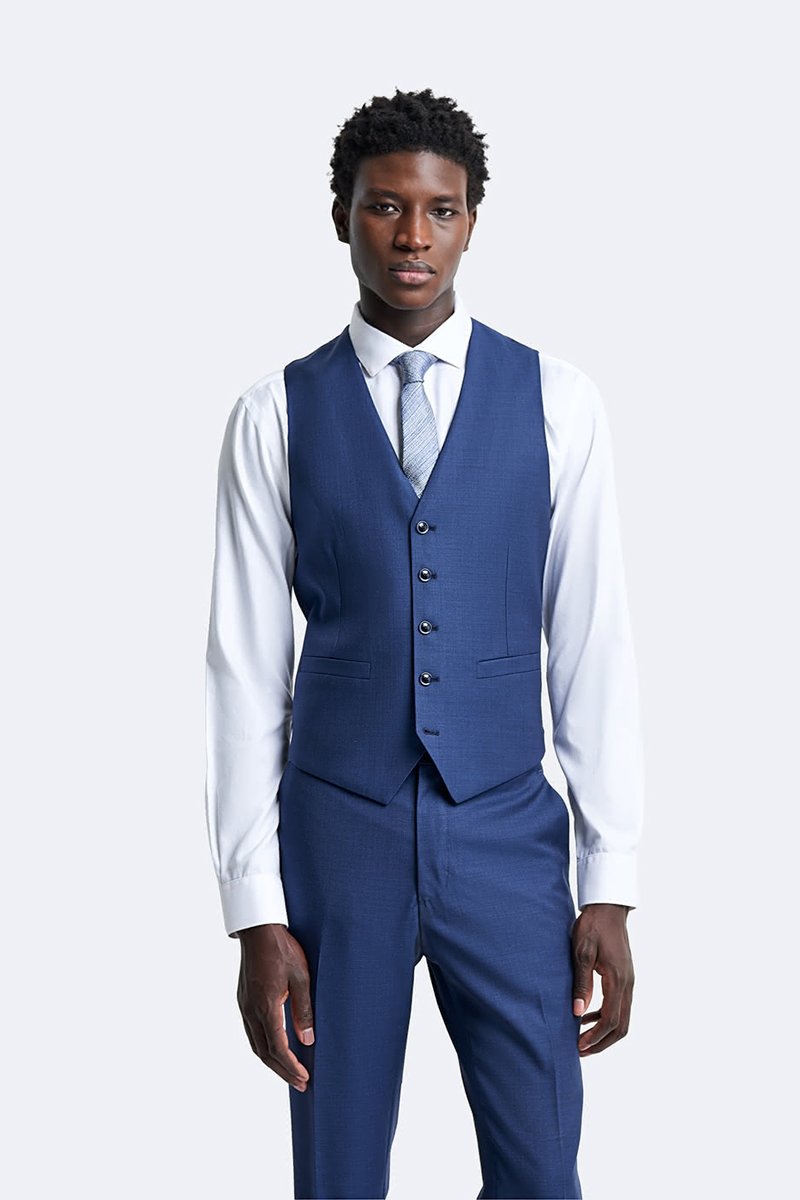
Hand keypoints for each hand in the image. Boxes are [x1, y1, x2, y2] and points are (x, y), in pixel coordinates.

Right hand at [236, 923, 314, 1090]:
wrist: (258, 929)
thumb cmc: (282, 949)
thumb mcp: (301, 976)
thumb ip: (303, 1009)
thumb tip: (308, 1039)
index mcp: (266, 1006)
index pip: (277, 1048)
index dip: (290, 1067)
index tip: (304, 1078)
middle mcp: (251, 1010)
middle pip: (264, 1053)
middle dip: (282, 1071)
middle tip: (300, 1084)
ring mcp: (244, 1005)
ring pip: (255, 1044)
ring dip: (271, 1062)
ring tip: (288, 1072)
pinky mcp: (243, 1000)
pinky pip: (251, 1032)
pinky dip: (263, 1047)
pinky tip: (273, 1048)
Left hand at [570, 903, 634, 1055]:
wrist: (608, 908)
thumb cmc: (593, 926)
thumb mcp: (582, 952)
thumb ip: (581, 983)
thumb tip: (577, 1013)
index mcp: (618, 980)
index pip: (611, 1019)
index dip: (595, 1037)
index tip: (579, 1047)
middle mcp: (628, 984)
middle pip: (621, 1026)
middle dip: (602, 1042)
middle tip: (580, 1051)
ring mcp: (628, 981)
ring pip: (622, 1018)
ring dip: (604, 1033)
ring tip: (582, 1039)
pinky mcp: (624, 978)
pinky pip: (619, 1006)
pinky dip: (605, 1017)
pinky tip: (587, 1016)